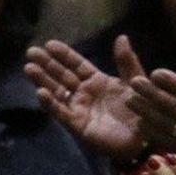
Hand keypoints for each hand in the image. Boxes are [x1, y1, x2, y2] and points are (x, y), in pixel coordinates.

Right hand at [24, 36, 146, 158]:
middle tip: (31, 52)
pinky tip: (40, 92)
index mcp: (98, 81)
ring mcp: (80, 108)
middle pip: (62, 76)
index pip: (77, 65)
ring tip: (29, 68)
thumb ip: (126, 62)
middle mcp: (85, 93)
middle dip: (47, 64)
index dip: (64, 55)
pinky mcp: (78, 124)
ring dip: (42, 80)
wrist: (146, 137)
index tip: (49, 44)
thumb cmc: (142, 109)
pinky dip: (51, 103)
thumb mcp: (136, 82)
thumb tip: (121, 37)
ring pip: (57, 92)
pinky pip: (61, 112)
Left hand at [127, 53, 175, 174]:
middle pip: (173, 106)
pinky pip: (167, 142)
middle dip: (151, 94)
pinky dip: (153, 133)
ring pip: (166, 124)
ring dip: (146, 112)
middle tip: (134, 83)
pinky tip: (140, 124)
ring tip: (130, 100)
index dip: (172, 82)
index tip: (155, 73)